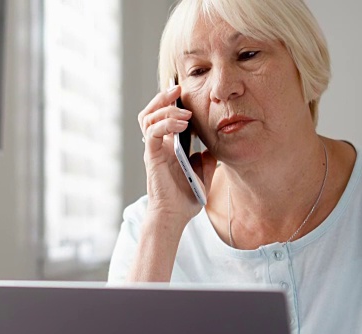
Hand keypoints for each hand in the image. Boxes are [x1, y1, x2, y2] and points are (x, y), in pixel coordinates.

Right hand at [138, 85, 216, 222]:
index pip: (163, 116)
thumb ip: (207, 158)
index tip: (184, 91)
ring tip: (183, 110)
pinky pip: (153, 132)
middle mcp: (158, 145)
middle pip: (150, 111)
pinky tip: (181, 124)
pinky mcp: (151, 156)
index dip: (170, 101)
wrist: (175, 216)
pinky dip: (165, 123)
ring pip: (148, 117)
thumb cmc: (186, 198)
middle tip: (178, 89)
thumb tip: (213, 147)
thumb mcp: (204, 173)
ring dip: (165, 108)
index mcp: (168, 146)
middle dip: (163, 97)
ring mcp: (153, 150)